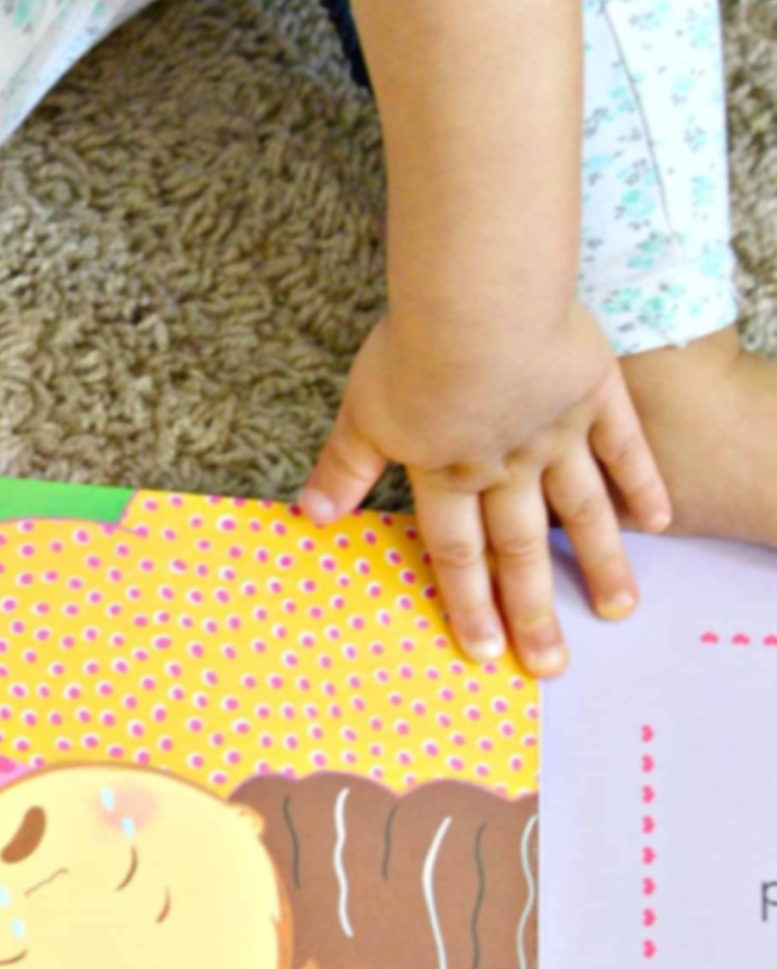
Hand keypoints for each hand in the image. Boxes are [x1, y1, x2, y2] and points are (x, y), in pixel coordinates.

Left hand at [301, 303, 671, 673]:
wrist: (479, 304)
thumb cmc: (413, 351)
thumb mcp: (365, 411)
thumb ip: (345, 467)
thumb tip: (312, 516)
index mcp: (448, 472)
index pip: (458, 554)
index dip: (469, 605)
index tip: (488, 653)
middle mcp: (506, 466)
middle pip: (520, 549)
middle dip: (533, 609)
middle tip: (552, 665)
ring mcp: (556, 434)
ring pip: (581, 511)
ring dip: (598, 563)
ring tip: (616, 612)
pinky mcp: (594, 395)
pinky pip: (624, 448)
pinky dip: (641, 485)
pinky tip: (657, 522)